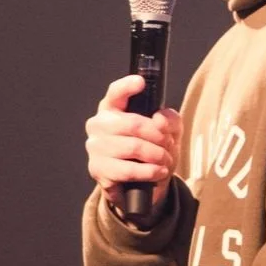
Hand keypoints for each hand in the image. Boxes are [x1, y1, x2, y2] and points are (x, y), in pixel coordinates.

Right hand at [86, 74, 181, 223]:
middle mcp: (98, 124)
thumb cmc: (150, 148)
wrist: (139, 183)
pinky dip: (149, 171)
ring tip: (166, 160)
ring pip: (132, 147)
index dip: (127, 86)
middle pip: (133, 124)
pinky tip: (159, 171)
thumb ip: (170, 119)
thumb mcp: (168, 130)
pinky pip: (128, 170)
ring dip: (156, 155)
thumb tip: (159, 120)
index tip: (141, 82)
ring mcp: (95, 147)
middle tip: (169, 144)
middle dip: (158, 136)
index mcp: (112, 107)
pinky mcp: (97, 169)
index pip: (116, 92)